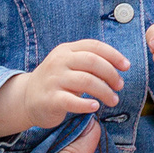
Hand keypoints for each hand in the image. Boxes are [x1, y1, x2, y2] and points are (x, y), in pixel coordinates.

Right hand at [0, 39, 129, 139]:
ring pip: (86, 81)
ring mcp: (53, 80)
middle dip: (111, 74)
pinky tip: (95, 107)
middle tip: (119, 86)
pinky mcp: (50, 99)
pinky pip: (71, 101)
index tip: (126, 66)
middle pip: (92, 62)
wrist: (27, 98)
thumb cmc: (57, 81)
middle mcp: (59, 61)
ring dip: (104, 91)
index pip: (94, 46)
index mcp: (66, 50)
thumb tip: (119, 67)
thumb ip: (89, 62)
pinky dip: (86, 104)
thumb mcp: (69, 65)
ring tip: (113, 100)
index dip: (114, 55)